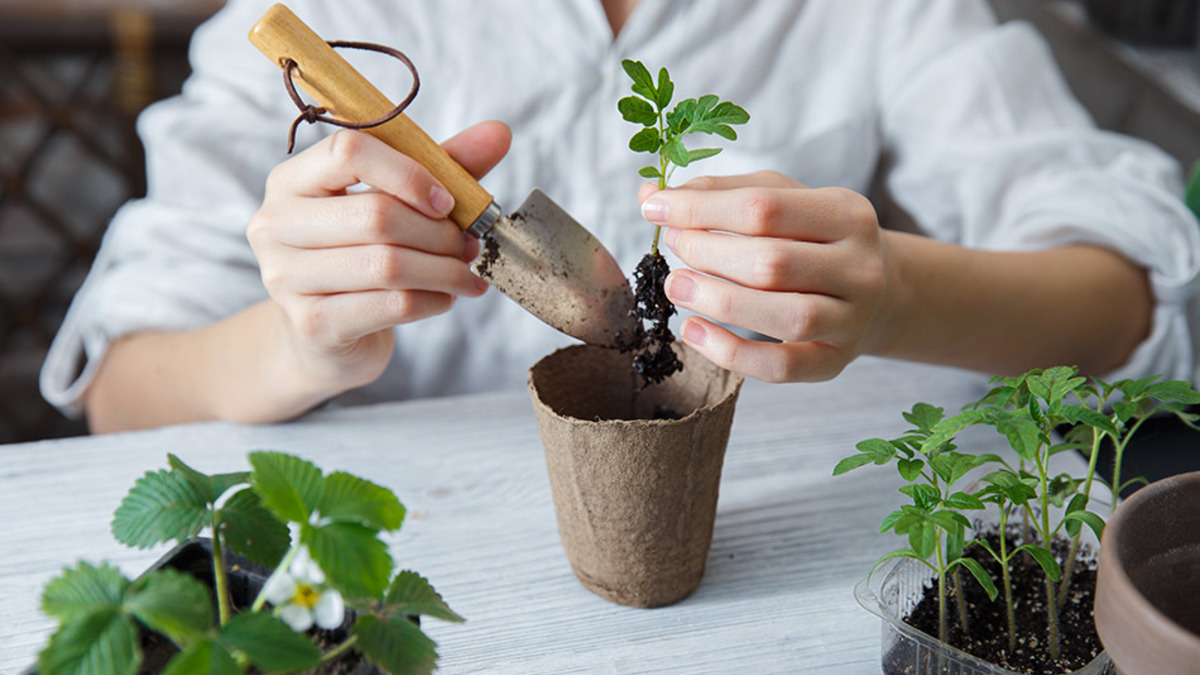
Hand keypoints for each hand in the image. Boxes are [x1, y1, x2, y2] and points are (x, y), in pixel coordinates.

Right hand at [247, 121, 510, 395]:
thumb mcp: (399, 203)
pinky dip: (432, 301)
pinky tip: (446, 298)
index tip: (447, 201)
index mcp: (293, 180)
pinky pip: (391, 306)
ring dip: (443, 270)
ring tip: (466, 274)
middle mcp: (276, 223)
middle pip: (375, 215)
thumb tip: (498, 132)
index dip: (410, 173)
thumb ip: (444, 166)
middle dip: (438, 232)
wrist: (325, 336)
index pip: (348, 151)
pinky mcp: (312, 324)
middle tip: (470, 244)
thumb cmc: (362, 255)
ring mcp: (286, 277)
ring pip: (387, 265)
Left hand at [638, 171, 887, 382]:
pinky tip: (693, 330)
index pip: (764, 207)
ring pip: (785, 316)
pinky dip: (730, 352)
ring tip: (676, 285)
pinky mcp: (834, 362)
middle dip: (707, 253)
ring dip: (716, 301)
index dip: (700, 208)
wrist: (878, 292)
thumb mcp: (779, 199)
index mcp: (847, 213)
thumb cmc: (812, 239)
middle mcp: (859, 267)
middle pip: (772, 263)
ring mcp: (852, 319)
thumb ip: (718, 194)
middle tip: (674, 247)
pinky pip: (781, 367)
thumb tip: (651, 196)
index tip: (656, 208)